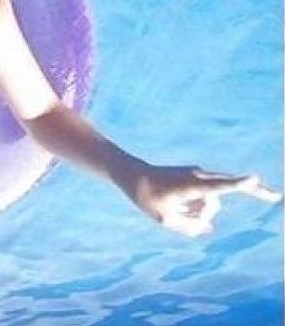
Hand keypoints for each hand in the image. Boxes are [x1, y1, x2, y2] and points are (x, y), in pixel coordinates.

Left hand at [122, 164, 281, 236]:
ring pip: (210, 204)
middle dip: (251, 190)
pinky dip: (197, 210)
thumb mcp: (164, 219)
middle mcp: (197, 177)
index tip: (253, 179)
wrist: (132, 175)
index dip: (237, 184)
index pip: (218, 186)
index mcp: (190, 185)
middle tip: (276, 196)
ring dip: (197, 213)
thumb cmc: (145, 196)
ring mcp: (198, 176)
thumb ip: (189, 227)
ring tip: (171, 209)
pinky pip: (205, 200)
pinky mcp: (196, 180)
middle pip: (228, 187)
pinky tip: (182, 211)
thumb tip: (208, 227)